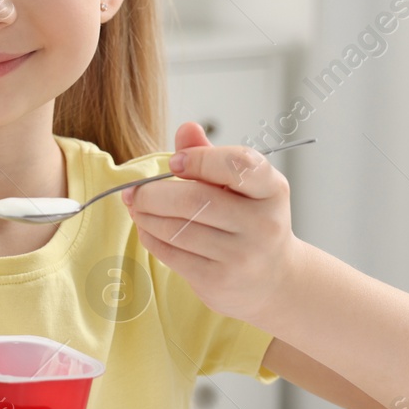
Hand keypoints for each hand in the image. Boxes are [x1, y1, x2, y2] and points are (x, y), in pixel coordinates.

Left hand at [121, 121, 301, 326]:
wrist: (274, 278)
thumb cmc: (249, 220)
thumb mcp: (240, 185)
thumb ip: (211, 155)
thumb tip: (186, 128)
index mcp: (272, 189)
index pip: (238, 165)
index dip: (199, 159)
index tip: (174, 163)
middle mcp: (262, 223)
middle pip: (194, 199)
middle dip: (153, 193)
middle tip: (134, 191)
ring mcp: (242, 255)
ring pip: (176, 228)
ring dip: (146, 215)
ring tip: (137, 208)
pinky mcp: (219, 280)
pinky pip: (172, 254)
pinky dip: (150, 237)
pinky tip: (147, 228)